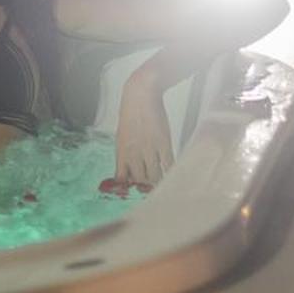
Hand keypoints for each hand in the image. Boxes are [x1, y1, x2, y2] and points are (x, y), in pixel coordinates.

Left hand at [112, 72, 173, 188]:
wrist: (140, 97)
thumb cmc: (131, 116)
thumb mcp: (122, 138)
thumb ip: (124, 157)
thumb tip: (126, 175)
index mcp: (122, 153)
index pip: (122, 179)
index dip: (127, 190)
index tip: (132, 195)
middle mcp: (134, 154)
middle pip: (140, 181)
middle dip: (145, 189)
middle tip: (151, 193)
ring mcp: (149, 150)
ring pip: (154, 176)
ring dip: (158, 182)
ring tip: (162, 186)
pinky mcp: (163, 144)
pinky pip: (167, 165)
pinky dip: (169, 172)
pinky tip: (171, 175)